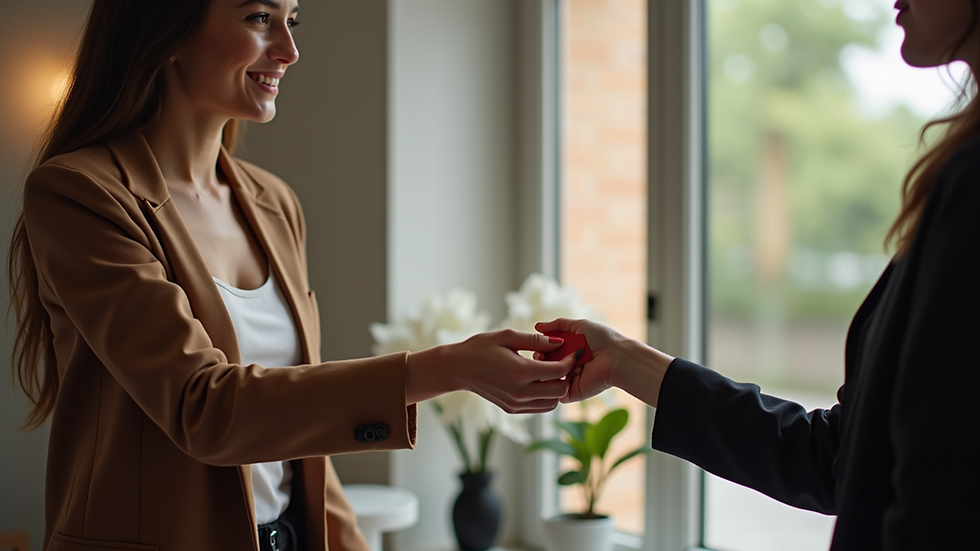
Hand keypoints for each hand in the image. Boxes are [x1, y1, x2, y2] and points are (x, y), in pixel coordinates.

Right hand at [407, 329, 574, 413]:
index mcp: (521, 371)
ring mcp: (516, 404)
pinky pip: (540, 408)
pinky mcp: (511, 409)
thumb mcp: (508, 336)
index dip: (570, 360)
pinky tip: (539, 381)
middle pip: (560, 390)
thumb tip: (560, 342)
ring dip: (556, 388)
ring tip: (549, 372)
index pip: (558, 371)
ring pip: (552, 404)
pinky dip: (546, 397)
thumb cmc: (481, 348)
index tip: (571, 351)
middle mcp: (520, 392)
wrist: (458, 368)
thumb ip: (536, 340)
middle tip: (561, 362)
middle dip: (566, 376)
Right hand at [534, 318, 673, 406]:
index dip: (540, 349)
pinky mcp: (571, 393)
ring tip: (543, 364)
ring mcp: (569, 380)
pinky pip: (555, 393)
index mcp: (570, 351)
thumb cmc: (603, 339)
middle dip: (539, 360)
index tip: (536, 346)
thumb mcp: (580, 325)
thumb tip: (538, 326)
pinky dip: (549, 386)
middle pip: (545, 365)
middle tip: (538, 356)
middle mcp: (568, 366)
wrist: (617, 357)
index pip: (548, 351)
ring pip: (548, 379)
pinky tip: (548, 376)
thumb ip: (559, 324)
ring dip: (543, 372)